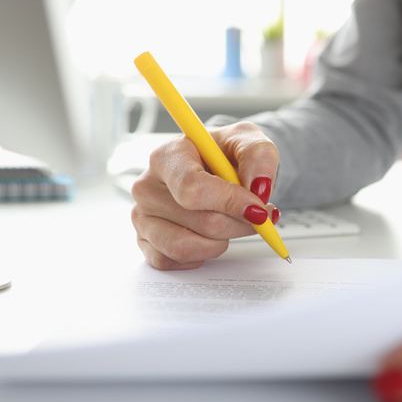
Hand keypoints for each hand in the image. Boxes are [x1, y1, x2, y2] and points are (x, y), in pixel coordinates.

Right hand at [131, 121, 279, 269]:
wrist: (210, 166)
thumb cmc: (222, 153)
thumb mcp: (247, 139)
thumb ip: (258, 155)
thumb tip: (259, 189)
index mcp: (168, 157)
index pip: (193, 187)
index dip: (231, 202)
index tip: (257, 207)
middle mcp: (147, 187)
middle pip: (202, 222)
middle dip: (239, 224)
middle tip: (256, 216)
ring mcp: (143, 217)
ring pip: (186, 247)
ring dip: (220, 242)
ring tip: (230, 225)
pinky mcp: (144, 241)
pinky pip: (173, 262)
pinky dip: (200, 255)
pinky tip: (208, 237)